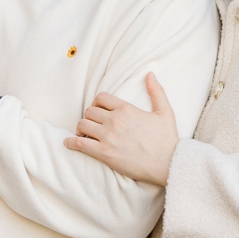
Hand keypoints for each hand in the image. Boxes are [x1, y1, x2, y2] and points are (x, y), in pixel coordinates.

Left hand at [63, 73, 178, 186]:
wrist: (169, 163)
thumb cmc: (167, 139)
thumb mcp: (165, 112)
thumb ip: (156, 91)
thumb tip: (150, 74)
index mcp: (126, 108)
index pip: (100, 98)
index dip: (97, 104)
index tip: (99, 112)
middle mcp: (115, 120)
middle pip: (89, 111)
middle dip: (89, 117)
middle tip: (93, 125)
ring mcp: (108, 137)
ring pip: (82, 125)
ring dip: (81, 129)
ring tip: (84, 135)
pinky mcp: (104, 153)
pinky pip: (79, 144)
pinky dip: (71, 143)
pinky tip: (69, 143)